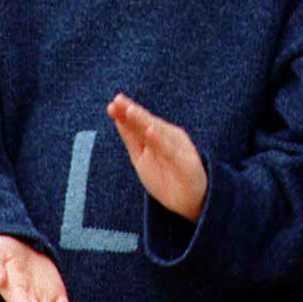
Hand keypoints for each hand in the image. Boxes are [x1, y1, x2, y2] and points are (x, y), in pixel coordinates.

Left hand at [108, 91, 207, 221]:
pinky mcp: (185, 162)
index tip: (111, 105)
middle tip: (118, 100)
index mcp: (156, 137)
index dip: (125, 114)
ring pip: (158, 132)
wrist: (191, 201)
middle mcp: (167, 138)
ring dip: (144, 121)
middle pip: (147, 123)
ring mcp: (177, 148)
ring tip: (131, 111)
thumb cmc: (166, 178)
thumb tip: (118, 120)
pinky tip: (151, 131)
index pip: (138, 124)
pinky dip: (160, 140)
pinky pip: (170, 150)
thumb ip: (133, 139)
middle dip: (133, 112)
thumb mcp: (143, 158)